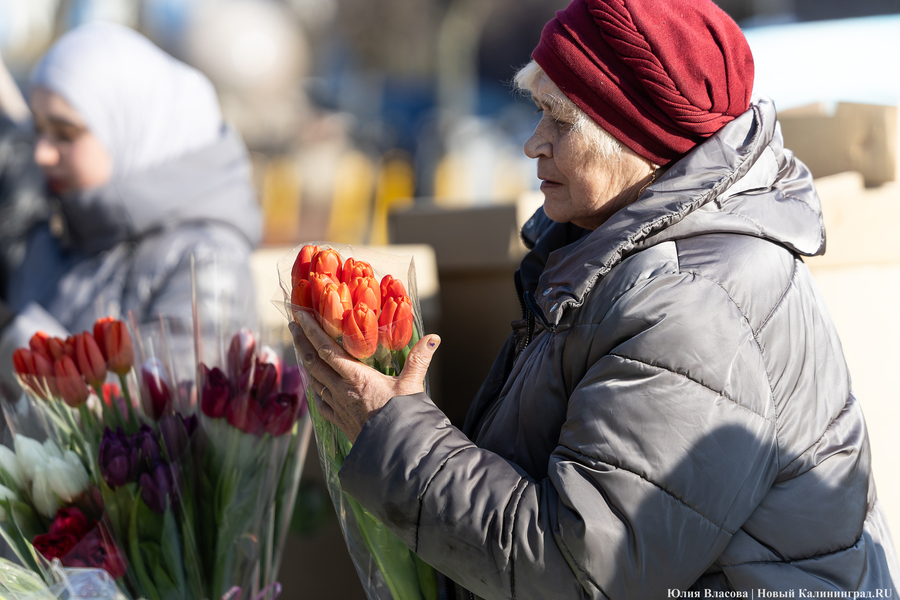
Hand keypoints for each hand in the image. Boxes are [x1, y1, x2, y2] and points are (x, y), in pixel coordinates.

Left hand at [290, 309, 440, 442]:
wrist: (395, 452)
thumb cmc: (403, 418)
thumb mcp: (412, 385)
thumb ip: (419, 359)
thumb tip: (434, 337)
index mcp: (355, 377)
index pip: (327, 349)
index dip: (311, 331)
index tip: (300, 316)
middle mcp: (341, 390)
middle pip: (313, 361)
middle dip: (302, 341)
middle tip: (293, 325)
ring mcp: (338, 406)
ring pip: (314, 380)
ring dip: (306, 362)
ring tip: (301, 349)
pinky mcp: (339, 421)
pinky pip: (320, 401)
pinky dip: (314, 389)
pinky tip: (313, 386)